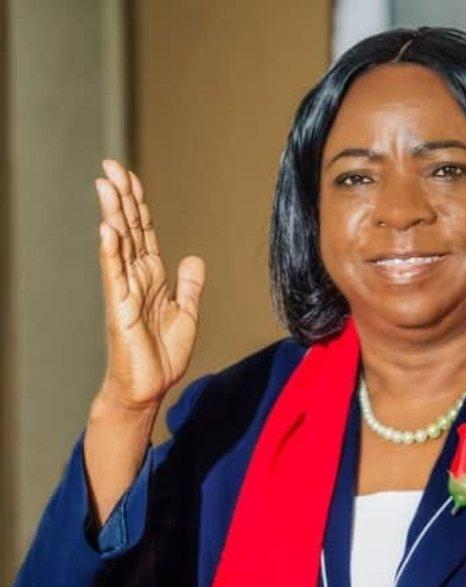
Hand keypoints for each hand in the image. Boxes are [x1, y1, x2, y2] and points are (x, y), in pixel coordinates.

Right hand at [95, 159, 204, 409]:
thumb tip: (193, 258)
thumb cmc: (163, 354)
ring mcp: (125, 291)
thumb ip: (190, 286)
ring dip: (112, 215)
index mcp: (153, 277)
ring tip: (105, 185)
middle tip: (110, 166)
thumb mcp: (187, 314)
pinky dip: (111, 252)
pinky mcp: (119, 309)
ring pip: (118, 245)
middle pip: (129, 230)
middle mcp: (136, 278)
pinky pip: (114, 275)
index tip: (129, 176)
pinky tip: (107, 229)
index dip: (138, 204)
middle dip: (121, 198)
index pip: (144, 232)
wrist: (150, 387)